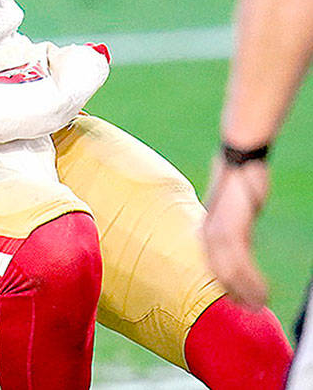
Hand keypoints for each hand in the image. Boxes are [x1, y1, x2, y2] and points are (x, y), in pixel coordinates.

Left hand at [203, 157, 270, 308]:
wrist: (238, 157)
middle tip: (249, 310)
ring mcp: (218, 228)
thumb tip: (241, 242)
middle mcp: (207, 230)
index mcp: (206, 227)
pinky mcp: (232, 226)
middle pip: (217, 270)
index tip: (235, 299)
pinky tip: (261, 290)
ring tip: (259, 305)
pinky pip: (239, 260)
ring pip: (228, 270)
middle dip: (232, 292)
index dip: (222, 283)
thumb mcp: (233, 207)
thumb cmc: (238, 180)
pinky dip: (250, 279)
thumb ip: (233, 226)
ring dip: (244, 290)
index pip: (211, 262)